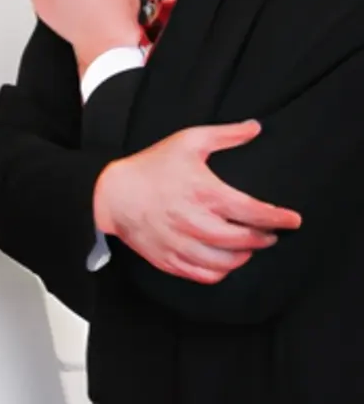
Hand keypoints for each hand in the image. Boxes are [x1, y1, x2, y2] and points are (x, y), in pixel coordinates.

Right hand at [94, 120, 301, 282]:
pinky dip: (221, 272)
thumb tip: (255, 128)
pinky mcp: (169, 259)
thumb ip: (225, 135)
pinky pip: (204, 275)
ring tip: (248, 246)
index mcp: (204, 192)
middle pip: (244, 241)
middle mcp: (194, 222)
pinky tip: (224, 261)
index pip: (252, 212)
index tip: (292, 220)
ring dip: (244, 256)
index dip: (278, 218)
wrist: (112, 193)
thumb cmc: (151, 166)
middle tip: (270, 233)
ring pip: (226, 263)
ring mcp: (181, 243)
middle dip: (264, 238)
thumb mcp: (187, 141)